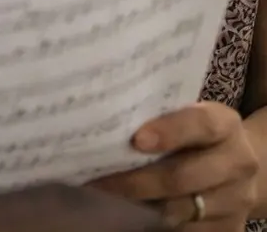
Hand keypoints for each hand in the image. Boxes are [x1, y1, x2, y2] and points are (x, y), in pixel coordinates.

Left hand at [88, 102, 258, 229]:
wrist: (233, 166)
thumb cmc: (193, 135)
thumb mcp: (184, 117)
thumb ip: (155, 118)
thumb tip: (104, 123)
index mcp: (225, 125)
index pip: (201, 124)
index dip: (170, 132)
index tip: (136, 141)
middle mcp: (238, 162)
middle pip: (184, 176)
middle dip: (138, 181)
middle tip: (100, 181)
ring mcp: (237, 199)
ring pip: (182, 209)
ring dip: (142, 205)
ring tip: (110, 197)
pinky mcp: (230, 227)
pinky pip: (188, 230)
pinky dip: (157, 224)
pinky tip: (133, 214)